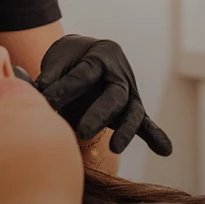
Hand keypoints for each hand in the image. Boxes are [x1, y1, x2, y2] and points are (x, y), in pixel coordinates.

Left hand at [35, 34, 171, 155]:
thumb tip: (39, 94)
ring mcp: (129, 93)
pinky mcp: (131, 109)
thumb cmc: (69, 57)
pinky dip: (155, 136)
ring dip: (126, 131)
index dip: (64, 90)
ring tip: (115, 148)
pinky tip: (165, 150)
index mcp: (101, 55)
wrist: (85, 52)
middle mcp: (120, 74)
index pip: (83, 76)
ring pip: (132, 112)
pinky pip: (144, 124)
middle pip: (115, 96)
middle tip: (82, 132)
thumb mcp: (58, 57)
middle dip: (99, 115)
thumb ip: (51, 75)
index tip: (45, 103)